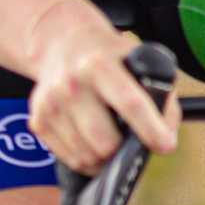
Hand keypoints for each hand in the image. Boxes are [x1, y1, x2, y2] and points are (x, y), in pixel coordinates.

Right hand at [26, 3, 179, 174]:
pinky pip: (71, 160)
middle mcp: (71, 83)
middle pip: (105, 142)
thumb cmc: (109, 59)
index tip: (166, 145)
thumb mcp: (139, 62)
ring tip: (112, 142)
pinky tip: (93, 143)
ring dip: (106, 158)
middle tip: (130, 141)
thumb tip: (166, 141)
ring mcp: (51, 103)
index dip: (151, 129)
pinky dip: (88, 160)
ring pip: (87, 156)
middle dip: (123, 150)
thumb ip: (161, 98)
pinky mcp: (38, 120)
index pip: (130, 103)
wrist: (63, 44)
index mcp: (100, 64)